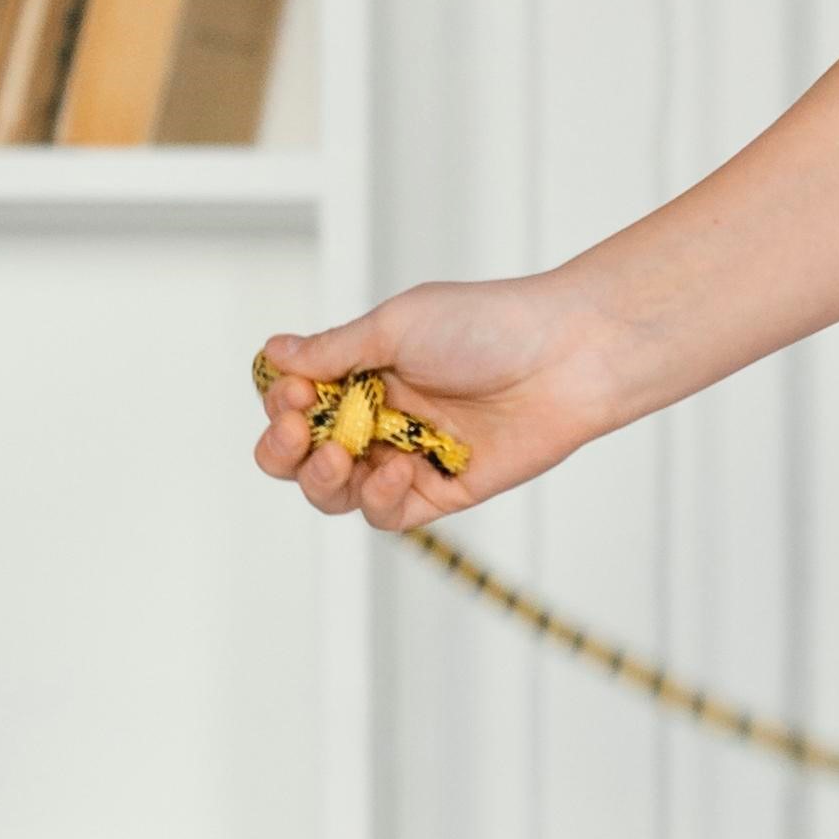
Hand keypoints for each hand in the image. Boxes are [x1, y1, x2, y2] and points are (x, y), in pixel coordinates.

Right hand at [251, 275, 617, 532]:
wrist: (566, 354)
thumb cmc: (488, 326)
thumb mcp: (397, 326)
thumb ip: (334, 351)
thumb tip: (273, 355)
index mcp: (364, 373)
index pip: (296, 405)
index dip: (283, 408)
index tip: (294, 396)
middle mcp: (382, 417)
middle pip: (304, 457)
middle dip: (285, 451)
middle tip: (300, 431)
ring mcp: (411, 455)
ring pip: (339, 493)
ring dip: (321, 479)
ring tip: (336, 454)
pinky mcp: (445, 489)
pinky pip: (390, 513)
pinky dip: (378, 498)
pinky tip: (394, 470)